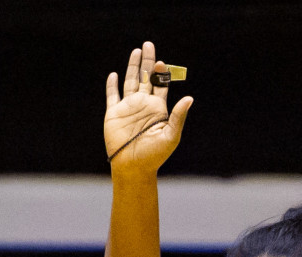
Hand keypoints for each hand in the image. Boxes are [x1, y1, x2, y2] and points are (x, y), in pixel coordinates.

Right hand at [104, 41, 192, 173]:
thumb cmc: (155, 155)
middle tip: (149, 44)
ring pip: (131, 82)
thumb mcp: (171, 136)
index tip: (162, 62)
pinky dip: (112, 85)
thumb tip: (190, 98)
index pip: (161, 85)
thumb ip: (178, 116)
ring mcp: (128, 108)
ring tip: (136, 51)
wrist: (133, 167)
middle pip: (146, 78)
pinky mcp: (114, 113)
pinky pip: (112, 96)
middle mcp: (143, 105)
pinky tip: (114, 75)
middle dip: (148, 62)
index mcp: (158, 109)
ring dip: (133, 67)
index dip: (162, 73)